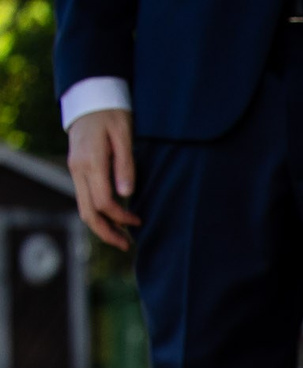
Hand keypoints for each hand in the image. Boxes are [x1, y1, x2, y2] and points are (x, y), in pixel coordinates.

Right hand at [68, 110, 137, 251]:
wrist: (90, 98)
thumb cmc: (112, 113)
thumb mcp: (124, 135)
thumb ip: (125, 164)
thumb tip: (127, 193)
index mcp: (91, 162)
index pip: (103, 201)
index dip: (121, 217)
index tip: (139, 220)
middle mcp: (78, 169)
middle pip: (88, 212)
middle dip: (107, 232)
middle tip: (127, 246)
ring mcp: (75, 170)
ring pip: (83, 208)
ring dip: (101, 226)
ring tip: (122, 238)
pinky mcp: (77, 170)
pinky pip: (84, 198)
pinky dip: (98, 213)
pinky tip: (113, 220)